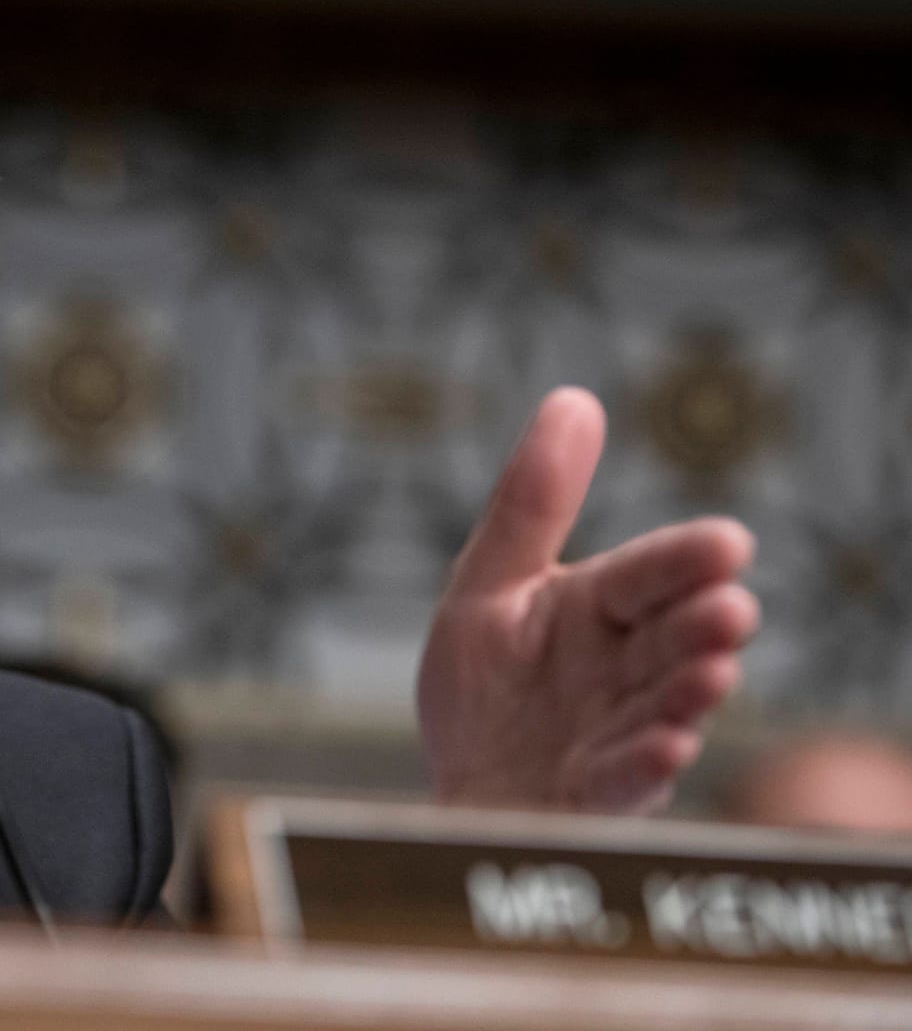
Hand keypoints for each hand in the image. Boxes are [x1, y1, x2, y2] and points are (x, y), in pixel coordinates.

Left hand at [417, 387, 758, 812]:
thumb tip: (574, 398)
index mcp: (595, 612)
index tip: (728, 543)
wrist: (465, 792)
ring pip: (663, 709)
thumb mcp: (488, 585)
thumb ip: (531, 504)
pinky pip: (626, 780)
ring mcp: (618, 736)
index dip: (682, 562)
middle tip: (732, 610)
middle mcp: (620, 672)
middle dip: (701, 627)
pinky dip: (646, 763)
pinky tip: (665, 746)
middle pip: (667, 642)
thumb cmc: (486, 690)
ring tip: (712, 673)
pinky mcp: (596, 797)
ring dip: (689, 693)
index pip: (642, 577)